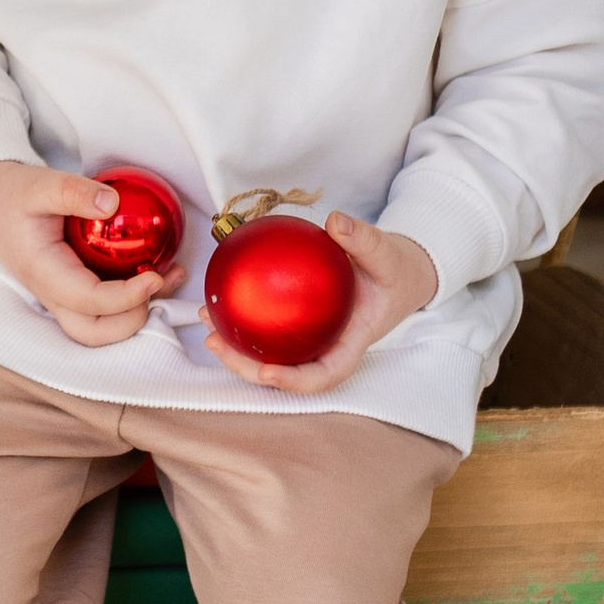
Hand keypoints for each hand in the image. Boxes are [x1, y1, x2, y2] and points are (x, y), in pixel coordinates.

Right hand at [0, 160, 185, 350]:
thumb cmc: (12, 195)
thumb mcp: (39, 183)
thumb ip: (72, 191)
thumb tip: (112, 203)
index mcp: (42, 272)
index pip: (89, 302)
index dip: (127, 297)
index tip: (154, 274)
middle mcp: (51, 293)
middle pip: (92, 332)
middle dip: (131, 319)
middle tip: (157, 282)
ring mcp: (61, 295)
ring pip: (99, 328)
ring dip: (136, 313)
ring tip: (167, 276)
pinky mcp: (72, 288)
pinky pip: (103, 309)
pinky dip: (132, 300)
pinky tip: (155, 270)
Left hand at [205, 213, 438, 396]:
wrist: (396, 271)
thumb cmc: (394, 269)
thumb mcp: (387, 254)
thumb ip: (364, 240)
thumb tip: (336, 222)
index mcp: (352, 342)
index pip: (325, 374)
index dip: (295, 381)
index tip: (268, 373)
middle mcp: (328, 346)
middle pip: (286, 371)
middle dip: (247, 367)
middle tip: (215, 342)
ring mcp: (312, 337)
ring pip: (270, 353)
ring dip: (235, 345)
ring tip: (206, 320)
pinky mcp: (300, 322)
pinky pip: (270, 325)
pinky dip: (244, 316)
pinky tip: (222, 297)